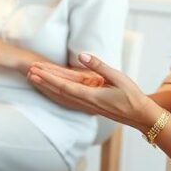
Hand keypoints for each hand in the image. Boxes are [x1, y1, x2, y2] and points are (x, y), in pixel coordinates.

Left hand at [28, 53, 161, 130]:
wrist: (141, 115)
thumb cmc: (132, 96)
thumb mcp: (118, 77)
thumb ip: (99, 66)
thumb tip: (82, 55)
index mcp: (92, 97)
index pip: (65, 87)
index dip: (49, 79)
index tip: (37, 71)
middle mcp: (86, 103)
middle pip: (59, 92)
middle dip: (43, 81)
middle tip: (29, 71)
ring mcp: (87, 106)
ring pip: (61, 96)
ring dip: (47, 87)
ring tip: (34, 78)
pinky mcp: (89, 106)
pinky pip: (68, 99)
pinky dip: (56, 93)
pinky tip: (49, 90)